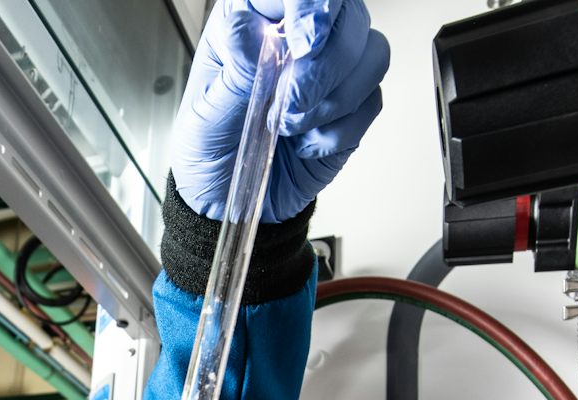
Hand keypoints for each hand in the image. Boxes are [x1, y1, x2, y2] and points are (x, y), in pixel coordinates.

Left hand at [173, 0, 389, 224]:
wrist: (228, 202)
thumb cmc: (210, 149)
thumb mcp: (205, 116)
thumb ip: (234, 74)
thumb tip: (251, 36)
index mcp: (254, 20)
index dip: (312, 6)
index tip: (305, 44)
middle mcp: (297, 36)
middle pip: (349, 14)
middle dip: (326, 64)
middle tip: (292, 102)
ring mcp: (330, 70)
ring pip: (371, 54)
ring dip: (335, 98)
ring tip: (292, 126)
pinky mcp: (351, 107)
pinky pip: (371, 102)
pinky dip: (340, 130)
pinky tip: (308, 142)